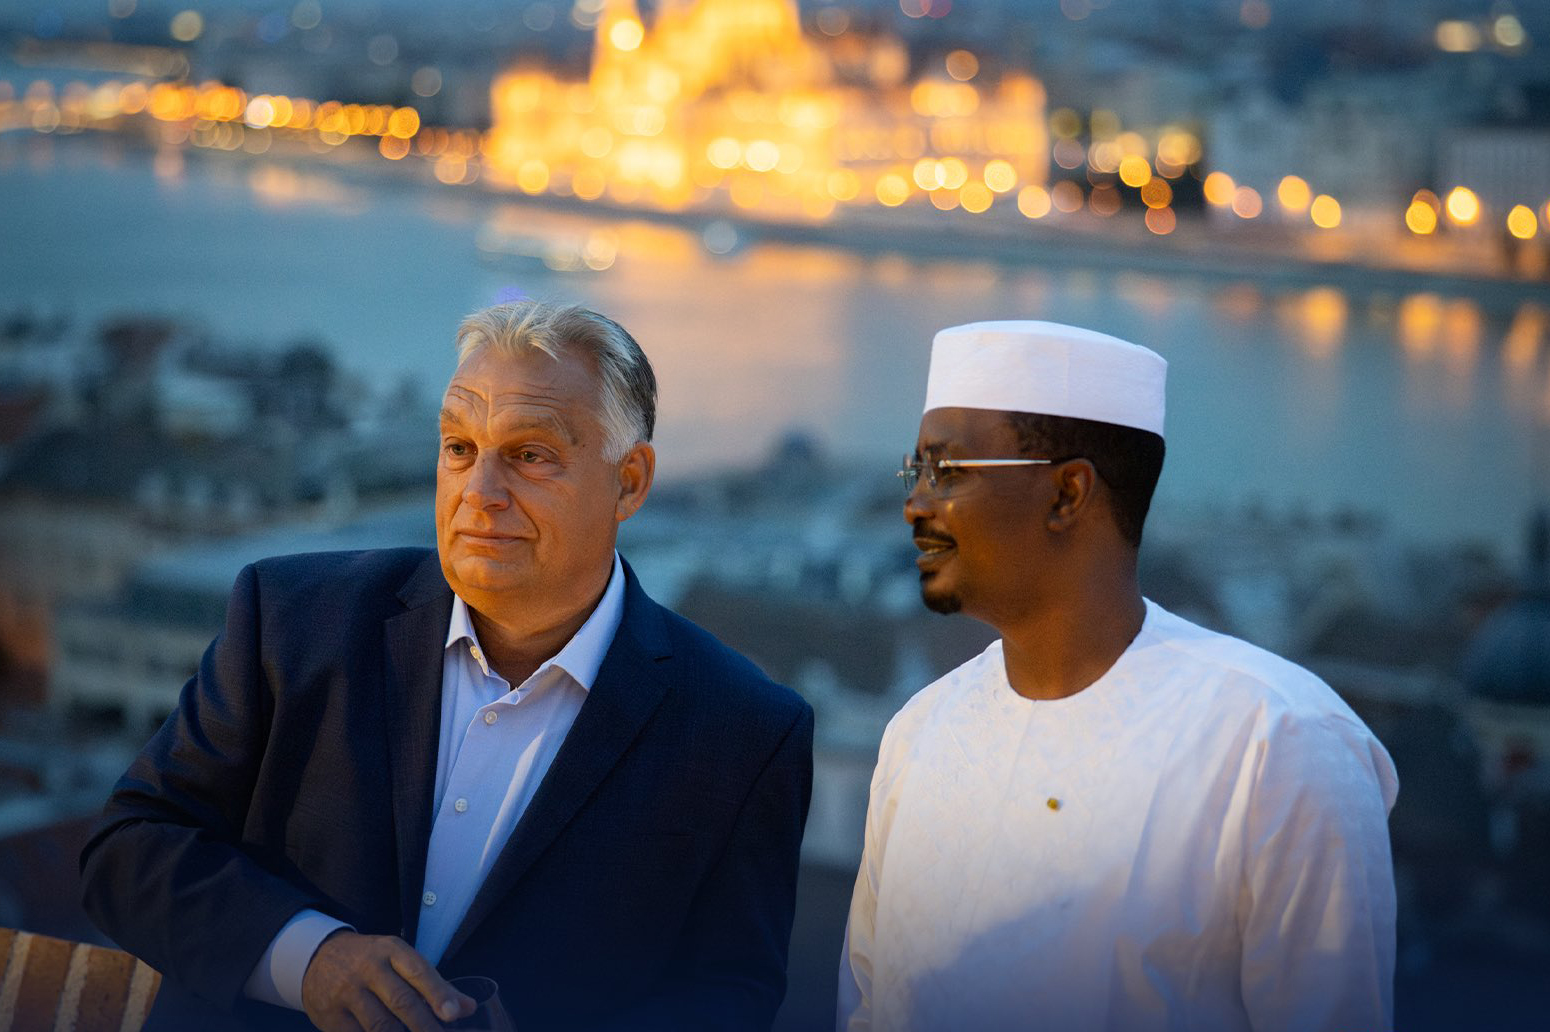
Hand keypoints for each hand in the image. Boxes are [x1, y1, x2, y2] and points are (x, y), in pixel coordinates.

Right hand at [301, 930, 473, 1031]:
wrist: (317, 957)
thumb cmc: (371, 961)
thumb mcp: (400, 960)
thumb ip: (433, 984)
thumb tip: (467, 1007)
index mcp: (390, 950)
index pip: (418, 971)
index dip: (438, 994)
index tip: (454, 1014)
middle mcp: (367, 969)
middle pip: (401, 1001)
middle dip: (426, 1026)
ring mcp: (346, 993)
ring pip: (380, 1025)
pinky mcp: (330, 1016)